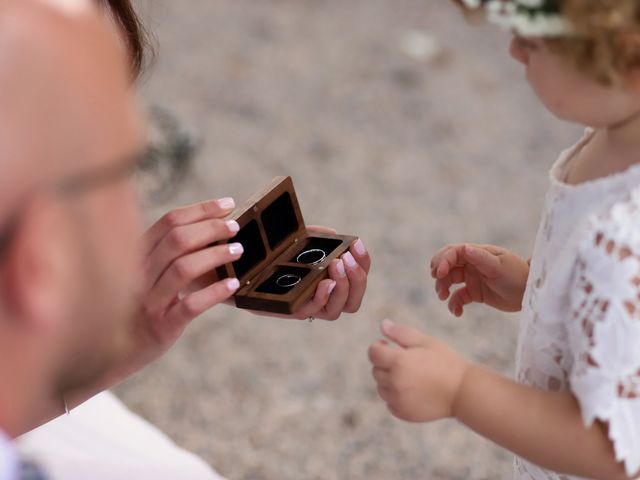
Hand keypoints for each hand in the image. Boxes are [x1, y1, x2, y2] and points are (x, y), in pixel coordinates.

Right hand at [121, 198, 243, 375]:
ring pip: (183, 268)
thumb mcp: (143, 274)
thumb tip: (212, 228)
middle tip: (236, 227)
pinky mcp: (161, 326)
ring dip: (216, 255)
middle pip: (178, 239)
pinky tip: (233, 284)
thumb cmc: (137, 306)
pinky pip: (190, 305)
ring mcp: (149, 301)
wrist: (111, 354)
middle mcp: (139, 274)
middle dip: (211, 228)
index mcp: (135, 255)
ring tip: (238, 251)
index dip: (201, 210)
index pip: (169, 221)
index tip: (227, 205)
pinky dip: (214, 292)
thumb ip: (165, 253)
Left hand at [258, 226, 370, 320]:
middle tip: (346, 258)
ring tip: (336, 265)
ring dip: (342, 286)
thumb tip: (334, 234)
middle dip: (357, 278)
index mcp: (331, 282)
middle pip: (354, 300)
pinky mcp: (291, 311)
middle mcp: (324, 299)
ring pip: (338, 309)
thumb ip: (315, 237)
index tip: (357, 244)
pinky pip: (314, 311)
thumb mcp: (296, 241)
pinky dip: (323, 297)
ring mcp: (309, 307)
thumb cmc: (272, 256)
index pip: (358, 278)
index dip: (364, 263)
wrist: (241, 269)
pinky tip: (324, 282)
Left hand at [368, 319, 468, 422]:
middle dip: (385, 364)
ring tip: (411, 377)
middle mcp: (395, 383)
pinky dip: (396, 397)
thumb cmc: (445, 362)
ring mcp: (398, 400)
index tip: (387, 345)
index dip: (378, 347)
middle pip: (376, 370)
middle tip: (406, 361)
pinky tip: (413, 391)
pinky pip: (389, 403)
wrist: (463, 391)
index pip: (373, 353)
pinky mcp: (403, 413)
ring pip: (381, 388)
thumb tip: (383, 325)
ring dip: (389, 381)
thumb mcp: (425, 341)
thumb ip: (401, 333)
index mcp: (399, 362)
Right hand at [430, 243, 529, 314]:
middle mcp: (472, 264)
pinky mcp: (474, 293)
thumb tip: (464, 248)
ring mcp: (472, 278)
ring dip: (442, 288)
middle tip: (437, 281)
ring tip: (443, 297)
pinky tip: (458, 312)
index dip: (443, 261)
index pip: (453, 252)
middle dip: (439, 273)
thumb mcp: (499, 266)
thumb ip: (480, 258)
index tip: (439, 274)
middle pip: (447, 265)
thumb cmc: (517, 276)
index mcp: (477, 253)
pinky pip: (457, 297)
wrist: (531, 294)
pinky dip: (454, 304)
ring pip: (449, 281)